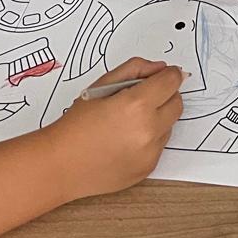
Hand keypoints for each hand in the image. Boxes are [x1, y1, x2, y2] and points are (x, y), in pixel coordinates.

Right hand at [57, 58, 184, 197]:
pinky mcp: (147, 169)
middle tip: (143, 98)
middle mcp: (148, 130)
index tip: (164, 75)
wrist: (61, 165)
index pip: (172, 81)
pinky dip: (149, 140)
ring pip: (169, 126)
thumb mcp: (101, 85)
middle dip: (166, 96)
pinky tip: (125, 141)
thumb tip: (161, 68)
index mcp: (137, 104)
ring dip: (158, 119)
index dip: (169, 75)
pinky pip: (159, 146)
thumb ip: (135, 69)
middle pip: (177, 103)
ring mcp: (149, 153)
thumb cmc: (77, 123)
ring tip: (128, 123)